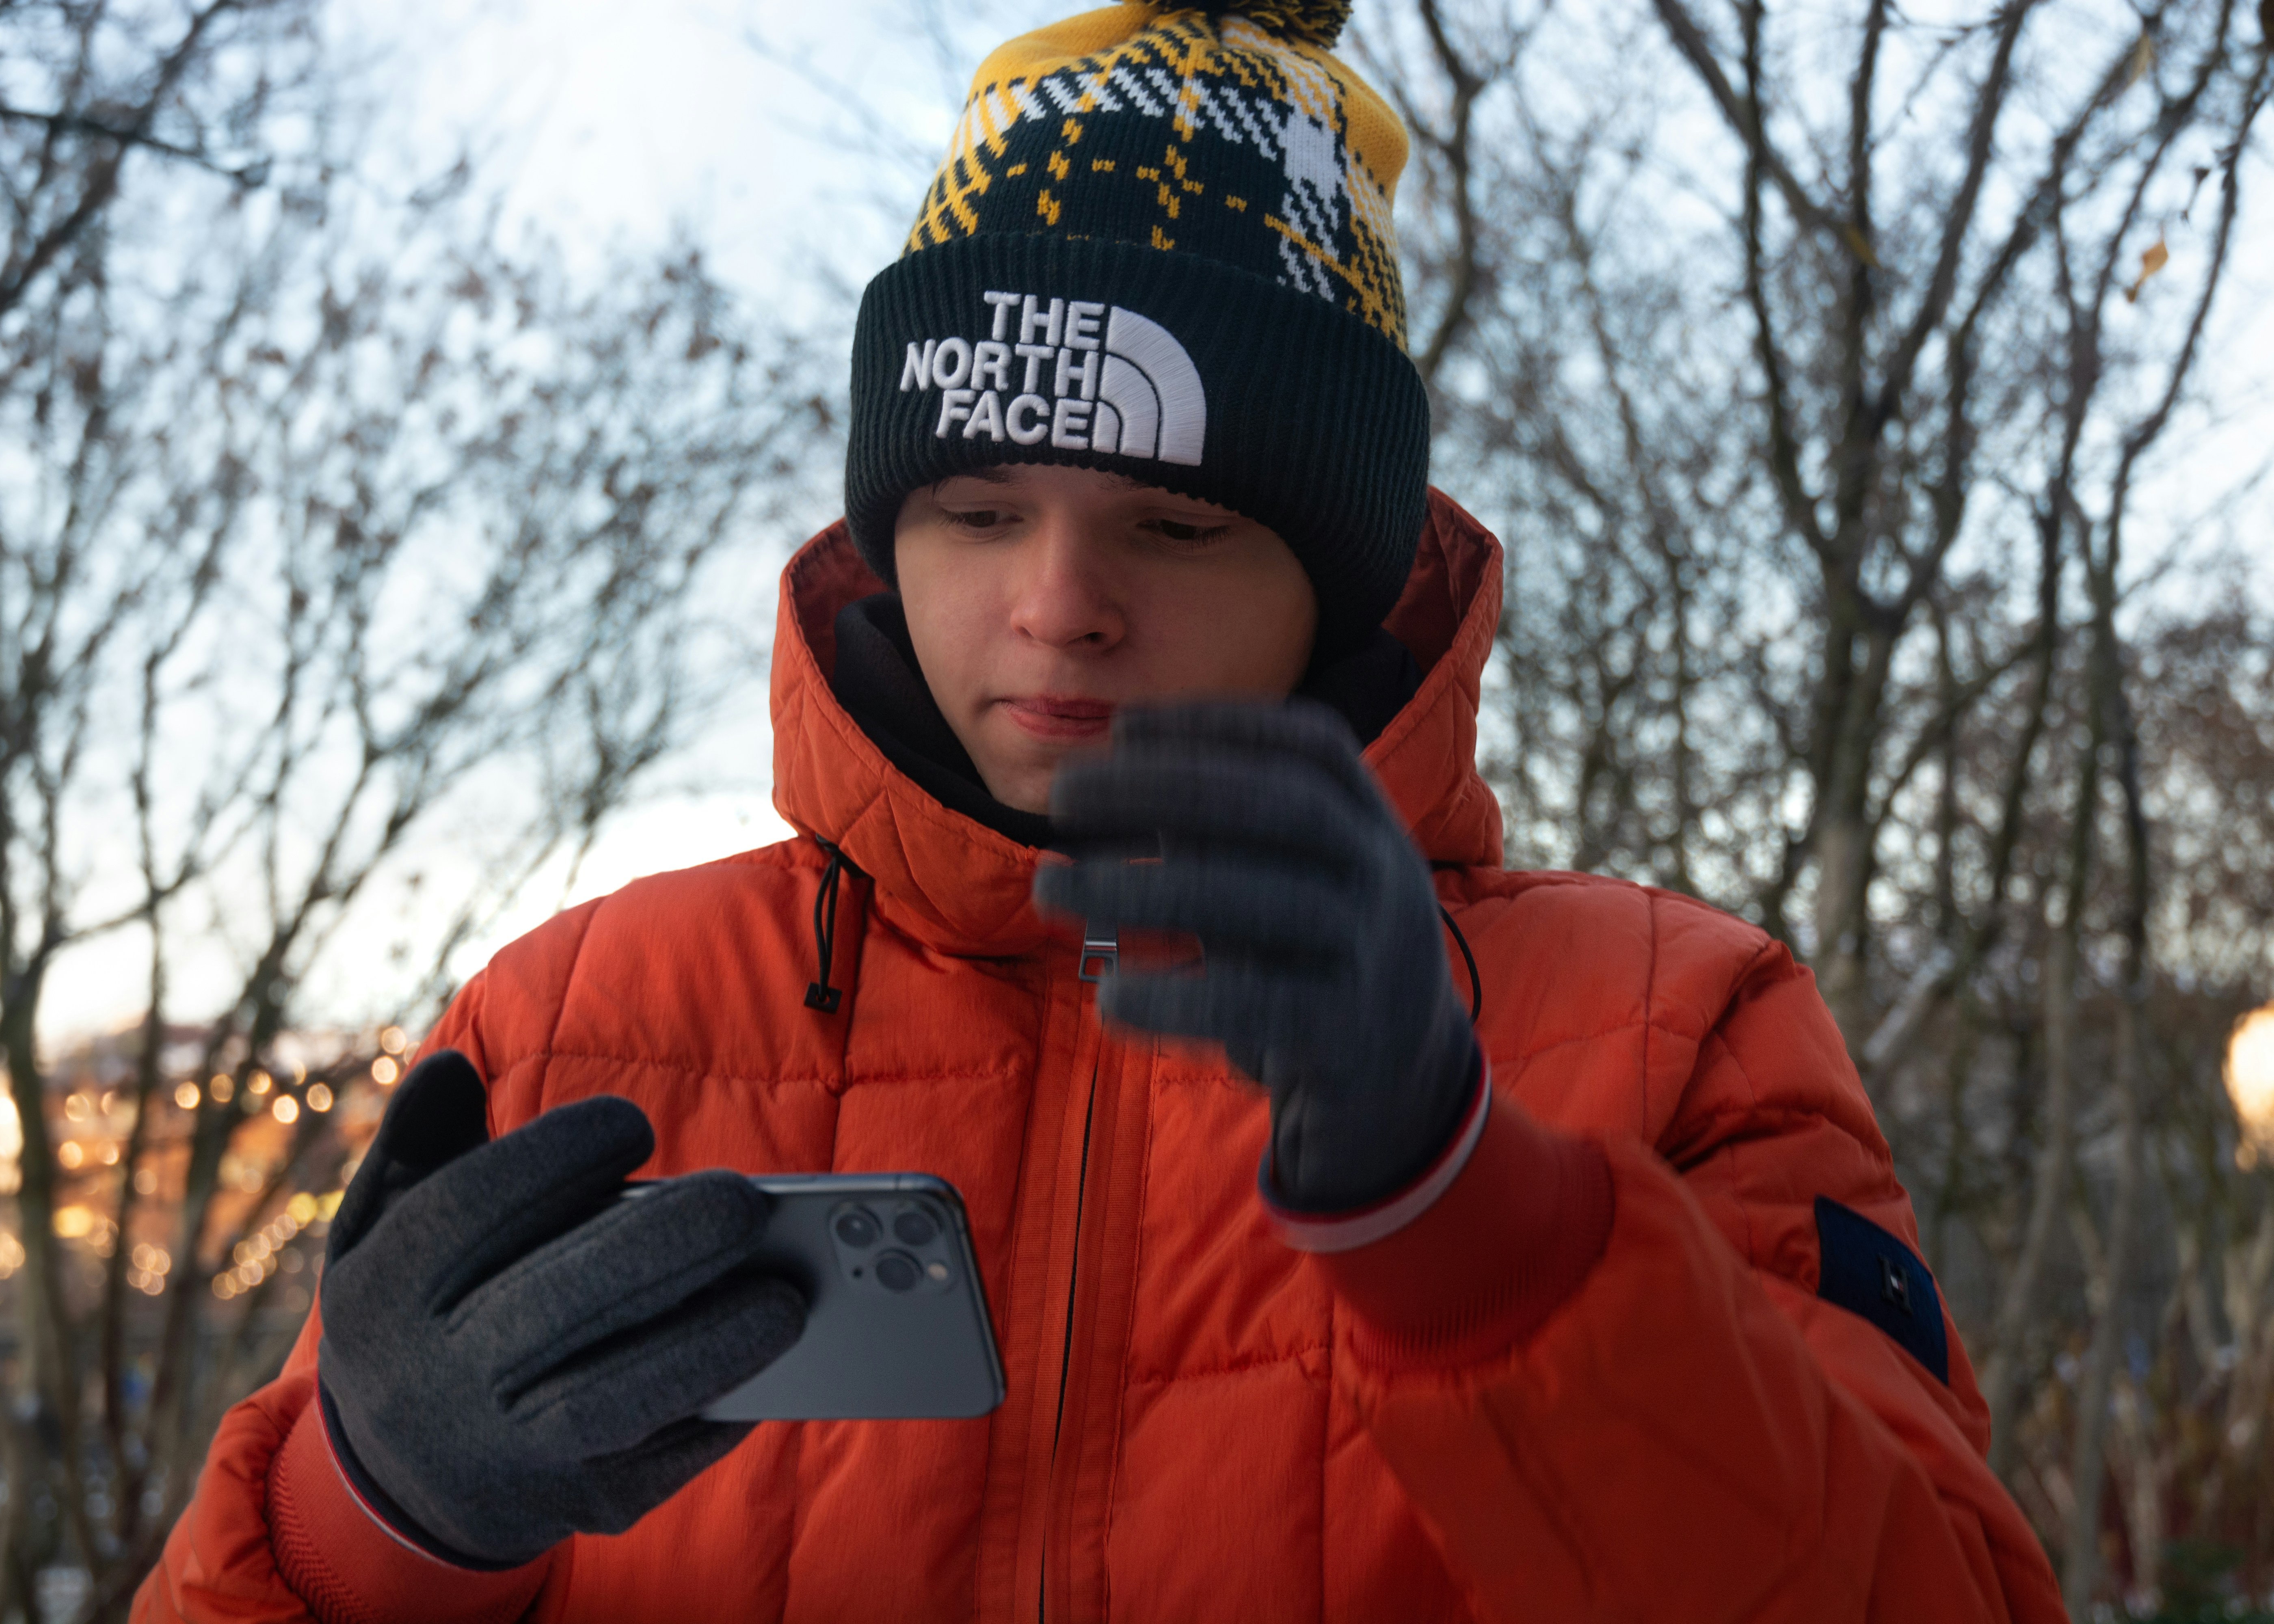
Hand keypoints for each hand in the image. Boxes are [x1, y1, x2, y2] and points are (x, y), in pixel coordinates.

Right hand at [317, 1051, 804, 1567]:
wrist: (400, 1476)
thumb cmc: (424, 1307)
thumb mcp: (388, 1224)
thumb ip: (420, 1141)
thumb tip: (456, 1067)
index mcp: (386, 1291)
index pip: (467, 1215)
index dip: (551, 1160)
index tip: (633, 1123)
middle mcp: (434, 1378)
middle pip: (550, 1309)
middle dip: (657, 1251)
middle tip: (747, 1201)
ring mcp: (502, 1454)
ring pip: (610, 1402)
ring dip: (708, 1347)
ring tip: (790, 1297)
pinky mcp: (568, 1509)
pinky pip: (652, 1467)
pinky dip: (716, 1418)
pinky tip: (775, 1367)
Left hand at [1034, 701, 1478, 1211]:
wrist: (1407, 1090)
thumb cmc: (1313, 967)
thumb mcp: (1283, 889)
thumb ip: (1221, 843)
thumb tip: (1108, 790)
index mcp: (1372, 827)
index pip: (1312, 748)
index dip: (1220, 726)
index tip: (1124, 727)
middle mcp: (1386, 876)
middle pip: (1281, 806)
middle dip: (1165, 786)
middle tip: (1061, 793)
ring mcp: (1378, 954)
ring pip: (1261, 901)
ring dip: (1144, 886)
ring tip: (1050, 887)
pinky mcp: (1349, 1036)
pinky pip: (1256, 1006)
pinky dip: (1176, 999)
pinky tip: (1110, 999)